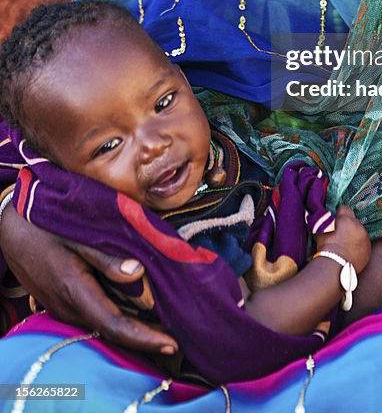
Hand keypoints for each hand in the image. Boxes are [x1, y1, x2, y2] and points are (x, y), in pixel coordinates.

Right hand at [0, 204, 177, 354]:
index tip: (172, 344)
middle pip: (111, 331)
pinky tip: (134, 308)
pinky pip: (91, 314)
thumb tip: (138, 273)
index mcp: (75, 290)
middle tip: (176, 338)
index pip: (114, 326)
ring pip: (101, 324)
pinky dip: (115, 315)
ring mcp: (61, 307)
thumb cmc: (45, 224)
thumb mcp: (77, 234)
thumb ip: (107, 256)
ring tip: (162, 325)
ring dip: (130, 326)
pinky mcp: (60, 301)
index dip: (145, 339)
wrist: (9, 226)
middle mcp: (67, 307)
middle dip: (144, 337)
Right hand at [315, 205, 370, 273]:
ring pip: (359, 232)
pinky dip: (359, 246)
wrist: (335, 267)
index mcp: (346, 220)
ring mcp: (365, 238)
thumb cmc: (325, 248)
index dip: (339, 213)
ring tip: (346, 245)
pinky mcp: (368, 249)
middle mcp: (358, 226)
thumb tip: (324, 216)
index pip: (345, 208)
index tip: (336, 220)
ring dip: (354, 235)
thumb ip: (326, 221)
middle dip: (348, 225)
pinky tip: (351, 252)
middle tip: (340, 234)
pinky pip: (364, 244)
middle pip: (353, 220)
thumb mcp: (321, 231)